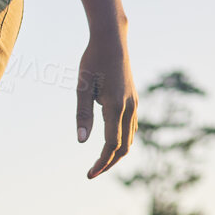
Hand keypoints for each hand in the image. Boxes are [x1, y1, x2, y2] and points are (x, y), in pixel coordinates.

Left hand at [76, 26, 136, 178]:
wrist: (112, 40)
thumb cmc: (93, 61)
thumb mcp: (82, 87)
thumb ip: (82, 115)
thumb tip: (81, 141)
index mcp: (115, 106)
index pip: (111, 144)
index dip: (101, 162)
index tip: (89, 174)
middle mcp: (128, 108)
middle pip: (123, 147)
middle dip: (108, 163)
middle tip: (92, 173)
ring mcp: (133, 104)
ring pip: (130, 139)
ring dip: (116, 154)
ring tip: (100, 162)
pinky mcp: (133, 100)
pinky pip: (131, 128)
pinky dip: (122, 141)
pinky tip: (110, 143)